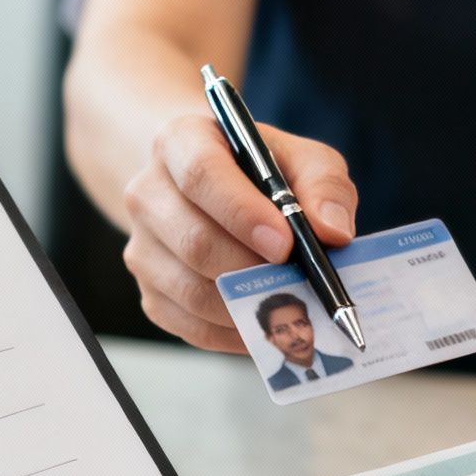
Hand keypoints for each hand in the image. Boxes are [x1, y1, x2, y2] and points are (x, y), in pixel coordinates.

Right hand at [121, 115, 357, 352]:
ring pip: (191, 290)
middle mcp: (148, 193)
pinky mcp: (150, 293)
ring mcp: (142, 248)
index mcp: (181, 142)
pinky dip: (234, 333)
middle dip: (252, 269)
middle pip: (193, 242)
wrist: (206, 190)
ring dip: (246, 305)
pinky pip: (190, 326)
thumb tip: (334, 232)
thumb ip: (324, 185)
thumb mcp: (300, 159)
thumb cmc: (259, 172)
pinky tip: (264, 320)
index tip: (285, 244)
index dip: (243, 213)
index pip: (201, 175)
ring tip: (288, 302)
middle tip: (298, 282)